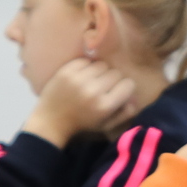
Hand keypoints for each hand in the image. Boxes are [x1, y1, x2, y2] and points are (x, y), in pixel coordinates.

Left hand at [24, 57, 142, 146]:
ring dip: (99, 72)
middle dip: (112, 80)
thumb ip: (123, 114)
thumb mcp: (105, 125)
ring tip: (92, 80)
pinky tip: (82, 76)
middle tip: (103, 87)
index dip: (125, 87)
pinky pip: (86, 60)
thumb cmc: (81, 124)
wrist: (51, 120)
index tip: (118, 91)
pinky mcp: (67, 71)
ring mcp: (79, 79)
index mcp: (104, 106)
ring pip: (101, 65)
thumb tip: (135, 100)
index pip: (128, 84)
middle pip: (115, 73)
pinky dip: (86, 67)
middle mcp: (93, 91)